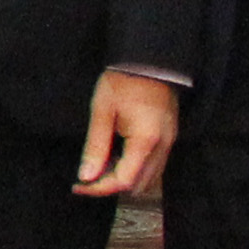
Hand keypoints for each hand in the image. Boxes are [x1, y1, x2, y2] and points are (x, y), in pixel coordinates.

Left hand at [73, 69, 180, 199]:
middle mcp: (163, 147)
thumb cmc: (123, 82)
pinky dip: (135, 168)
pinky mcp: (170, 138)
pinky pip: (154, 166)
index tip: (78, 185)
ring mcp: (170, 143)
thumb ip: (95, 147)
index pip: (124, 180)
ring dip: (125, 178)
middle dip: (112, 185)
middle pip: (139, 185)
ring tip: (102, 163)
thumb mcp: (102, 112)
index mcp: (146, 141)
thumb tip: (86, 176)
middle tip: (88, 175)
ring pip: (149, 178)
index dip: (100, 188)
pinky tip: (117, 155)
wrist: (149, 60)